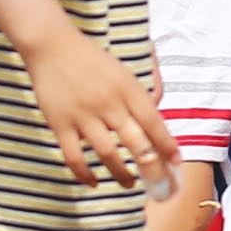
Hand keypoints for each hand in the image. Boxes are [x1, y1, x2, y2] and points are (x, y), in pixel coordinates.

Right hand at [17, 30, 173, 190]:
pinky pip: (74, 157)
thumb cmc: (93, 60)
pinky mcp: (60, 124)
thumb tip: (157, 120)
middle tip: (158, 183)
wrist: (53, 47)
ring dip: (121, 173)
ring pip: (108, 154)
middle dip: (152, 167)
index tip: (176, 162)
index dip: (167, 144)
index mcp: (128, 88)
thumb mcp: (124, 71)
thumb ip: (140, 96)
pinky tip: (93, 182)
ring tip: (129, 183)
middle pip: (137, 143)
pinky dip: (85, 174)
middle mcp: (109, 104)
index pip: (154, 122)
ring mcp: (84, 116)